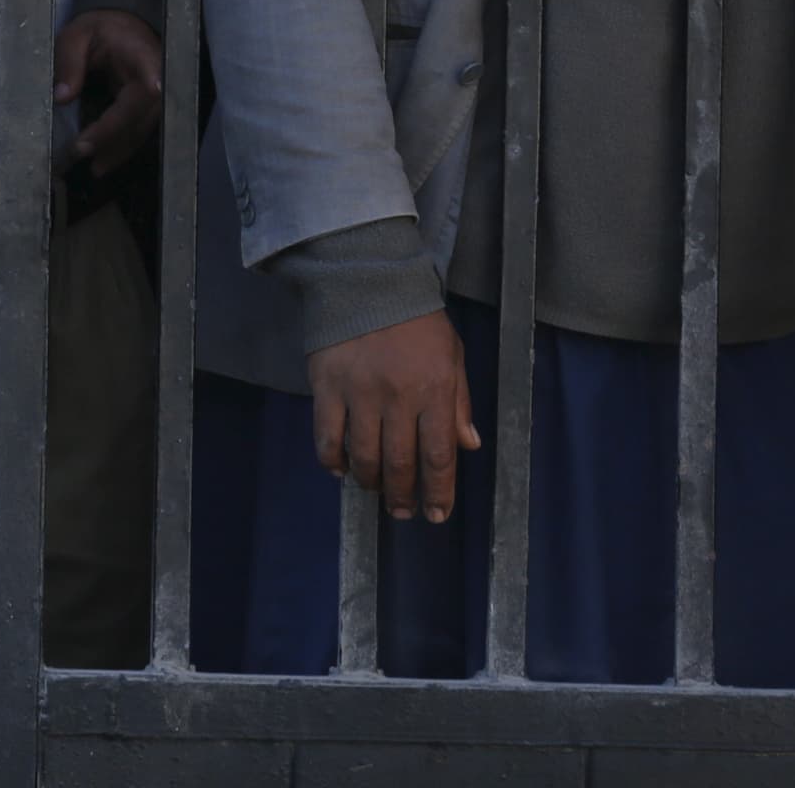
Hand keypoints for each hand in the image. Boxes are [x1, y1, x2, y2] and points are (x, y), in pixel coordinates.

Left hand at [52, 7, 163, 175]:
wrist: (124, 24)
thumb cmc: (102, 27)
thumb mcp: (77, 35)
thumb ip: (68, 62)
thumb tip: (62, 97)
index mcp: (145, 60)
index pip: (138, 98)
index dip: (113, 125)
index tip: (85, 143)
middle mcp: (160, 82)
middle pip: (141, 122)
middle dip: (112, 145)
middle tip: (79, 157)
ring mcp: (159, 97)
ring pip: (142, 132)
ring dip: (117, 152)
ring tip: (93, 169)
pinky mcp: (151, 107)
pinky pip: (139, 131)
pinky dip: (121, 146)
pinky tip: (103, 161)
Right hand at [306, 308, 480, 523]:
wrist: (367, 280)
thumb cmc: (418, 321)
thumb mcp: (452, 356)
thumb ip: (460, 402)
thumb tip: (468, 446)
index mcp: (434, 391)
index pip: (439, 456)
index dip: (439, 492)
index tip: (436, 514)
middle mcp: (398, 397)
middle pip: (400, 463)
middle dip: (404, 495)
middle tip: (404, 511)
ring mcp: (358, 393)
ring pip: (363, 456)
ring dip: (371, 483)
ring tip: (375, 490)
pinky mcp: (326, 385)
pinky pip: (327, 436)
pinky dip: (332, 460)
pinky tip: (340, 469)